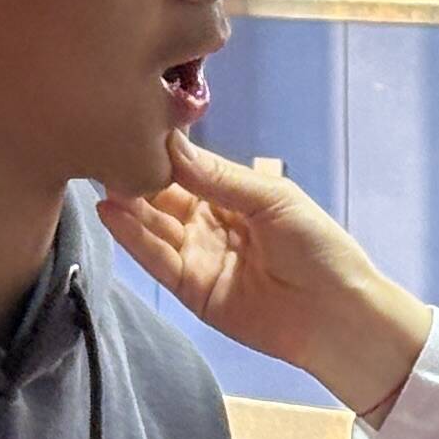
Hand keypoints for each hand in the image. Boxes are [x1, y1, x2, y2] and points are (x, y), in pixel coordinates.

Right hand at [100, 138, 435, 417]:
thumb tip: (173, 146)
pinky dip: (133, 239)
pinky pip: (158, 261)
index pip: (187, 167)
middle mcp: (210, 223)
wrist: (338, 314)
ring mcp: (198, 257)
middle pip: (163, 195)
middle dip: (137, 175)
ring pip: (154, 226)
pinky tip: (111, 213)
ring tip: (100, 178)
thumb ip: (220, 177)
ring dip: (128, 205)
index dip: (162, 150)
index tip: (132, 124)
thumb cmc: (320, 248)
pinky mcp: (191, 291)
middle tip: (106, 150)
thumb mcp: (273, 200)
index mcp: (234, 195)